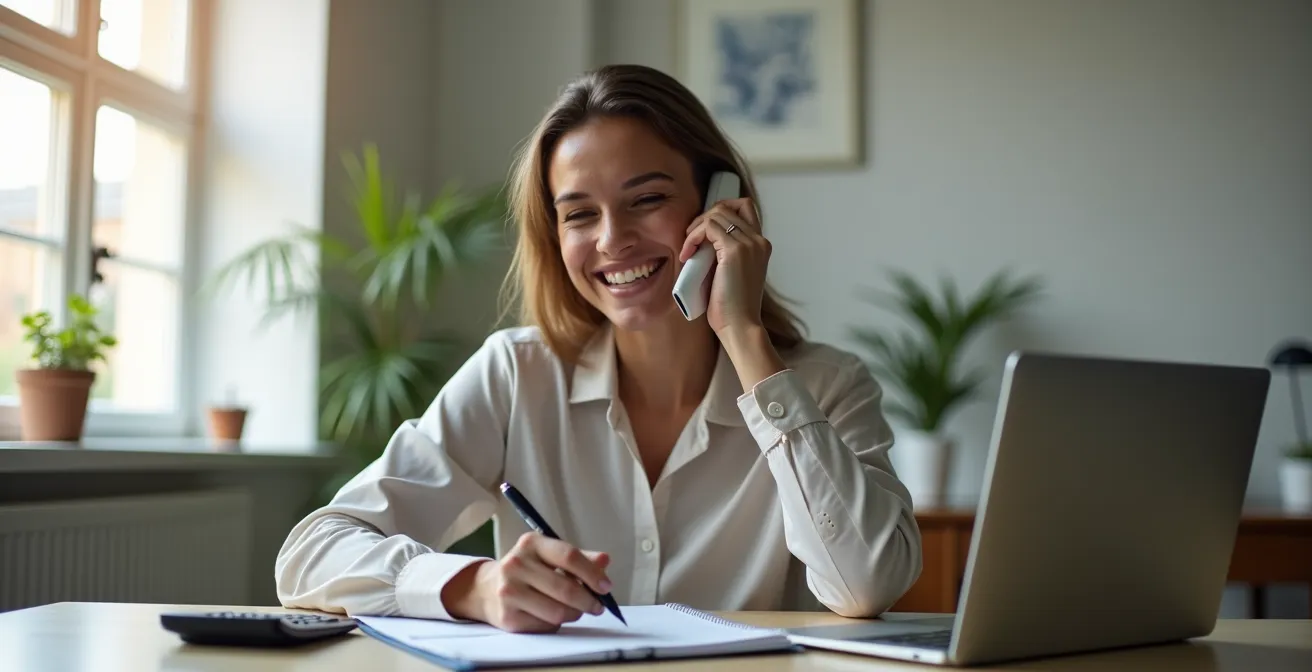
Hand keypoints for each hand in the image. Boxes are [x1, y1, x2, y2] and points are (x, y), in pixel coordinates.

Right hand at [441, 532, 611, 632]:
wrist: (489, 589)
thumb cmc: (529, 570)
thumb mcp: (551, 556)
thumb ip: (579, 558)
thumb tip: (604, 560)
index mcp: (531, 543)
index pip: (568, 556)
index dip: (592, 573)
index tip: (605, 586)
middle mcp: (516, 564)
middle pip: (565, 588)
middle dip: (588, 600)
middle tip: (598, 606)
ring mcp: (509, 591)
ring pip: (557, 611)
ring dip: (575, 614)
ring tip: (576, 610)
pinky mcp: (508, 616)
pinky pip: (545, 625)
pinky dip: (557, 623)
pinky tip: (553, 615)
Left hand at [678, 197, 770, 337]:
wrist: (740, 326)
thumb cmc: (731, 307)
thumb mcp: (730, 272)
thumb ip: (724, 252)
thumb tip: (701, 239)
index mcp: (760, 245)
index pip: (744, 207)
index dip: (720, 212)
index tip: (703, 234)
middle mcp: (759, 240)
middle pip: (728, 205)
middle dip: (703, 219)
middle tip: (691, 242)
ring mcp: (749, 243)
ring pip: (717, 213)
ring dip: (696, 228)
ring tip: (688, 250)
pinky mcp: (734, 250)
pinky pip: (708, 226)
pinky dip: (693, 237)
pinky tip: (688, 255)